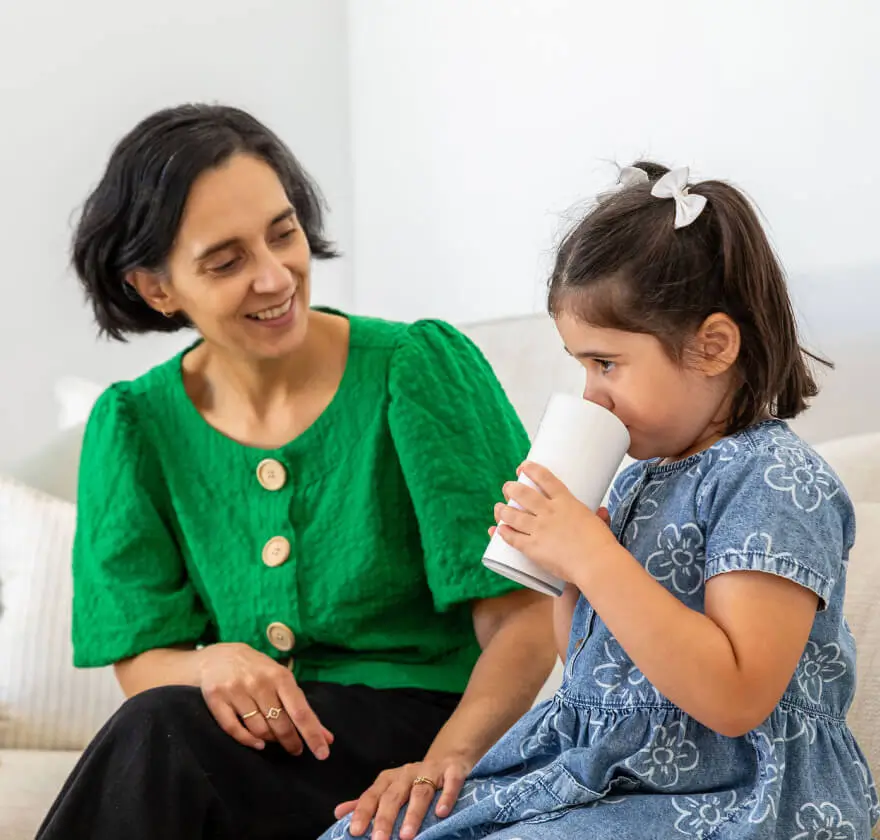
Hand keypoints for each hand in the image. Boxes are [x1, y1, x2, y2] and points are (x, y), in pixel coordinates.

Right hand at [197, 642, 333, 757]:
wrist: (219, 656)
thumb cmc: (258, 670)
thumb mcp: (282, 681)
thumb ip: (302, 707)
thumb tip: (327, 737)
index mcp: (280, 676)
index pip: (300, 711)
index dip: (312, 734)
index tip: (323, 753)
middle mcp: (259, 682)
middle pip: (280, 724)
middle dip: (291, 741)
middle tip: (296, 750)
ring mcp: (236, 690)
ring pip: (259, 729)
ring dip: (270, 740)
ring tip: (275, 739)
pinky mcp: (216, 699)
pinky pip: (234, 729)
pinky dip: (248, 741)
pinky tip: (257, 744)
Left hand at [335, 755, 472, 839]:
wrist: (448, 757)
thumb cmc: (414, 780)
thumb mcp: (390, 788)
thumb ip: (367, 802)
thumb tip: (339, 813)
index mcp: (390, 779)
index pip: (372, 795)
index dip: (363, 812)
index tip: (354, 831)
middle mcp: (407, 773)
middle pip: (394, 796)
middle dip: (385, 818)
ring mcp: (431, 771)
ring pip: (420, 792)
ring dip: (413, 814)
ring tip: (406, 835)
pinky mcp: (453, 771)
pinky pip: (450, 783)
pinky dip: (446, 797)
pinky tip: (441, 813)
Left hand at [491, 461, 618, 582]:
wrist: (596, 564)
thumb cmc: (602, 544)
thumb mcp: (599, 523)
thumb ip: (599, 516)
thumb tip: (603, 512)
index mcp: (566, 502)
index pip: (545, 479)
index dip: (531, 470)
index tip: (522, 467)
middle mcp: (549, 512)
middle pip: (523, 494)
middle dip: (511, 488)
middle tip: (507, 487)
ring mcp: (539, 529)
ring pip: (513, 515)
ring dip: (502, 510)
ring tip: (498, 507)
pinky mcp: (533, 547)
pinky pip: (513, 538)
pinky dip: (503, 533)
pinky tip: (498, 530)